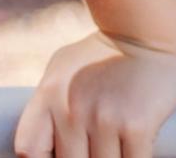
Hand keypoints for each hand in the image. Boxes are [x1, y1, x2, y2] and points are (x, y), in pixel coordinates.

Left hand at [15, 30, 175, 157]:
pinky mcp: (137, 127)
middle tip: (94, 147)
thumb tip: (37, 146)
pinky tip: (132, 150)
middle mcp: (72, 109)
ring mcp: (104, 118)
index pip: (29, 151)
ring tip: (114, 145)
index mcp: (49, 96)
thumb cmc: (102, 53)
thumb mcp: (62, 69)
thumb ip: (48, 103)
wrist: (146, 30)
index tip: (62, 154)